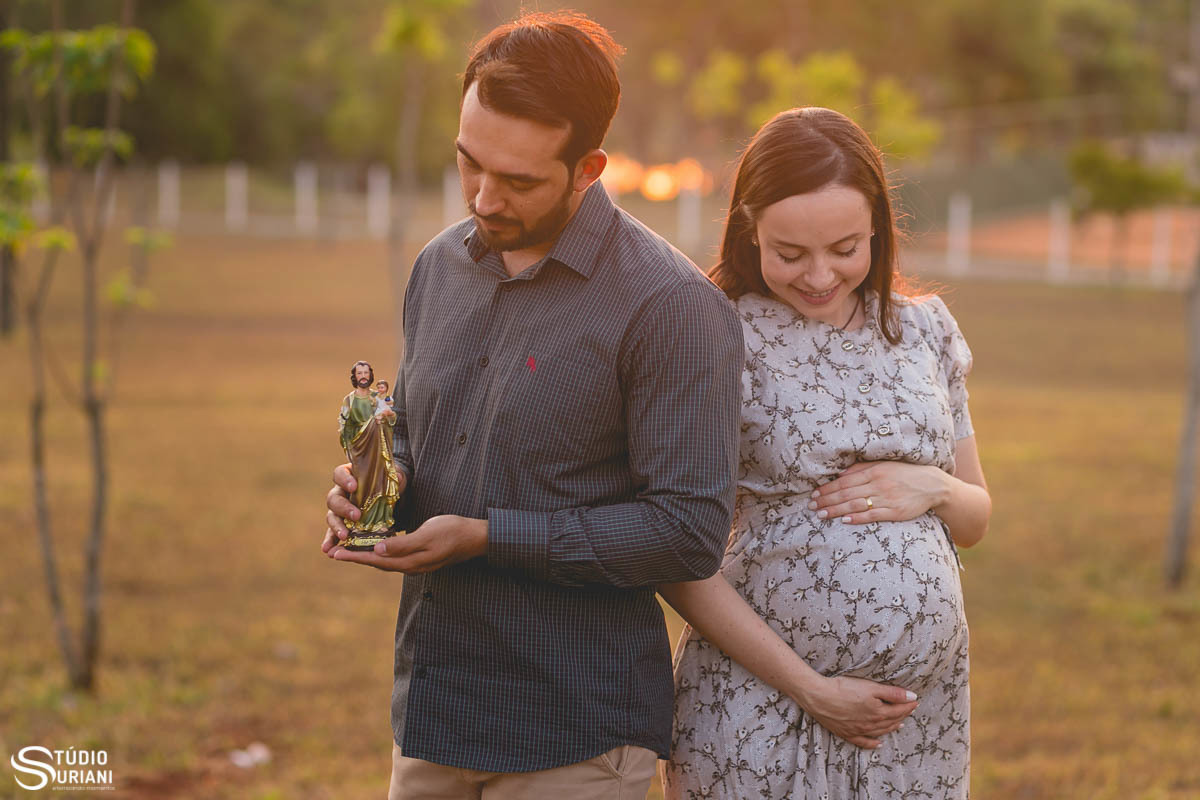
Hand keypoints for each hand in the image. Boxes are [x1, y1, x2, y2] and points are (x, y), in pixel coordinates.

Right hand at [321, 462, 407, 553]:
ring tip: (344, 536)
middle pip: (334, 499)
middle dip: (344, 508)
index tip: (354, 486)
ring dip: (336, 527)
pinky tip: (328, 549)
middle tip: (356, 516)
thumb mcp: (393, 477)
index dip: (344, 480)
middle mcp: (340, 492)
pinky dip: (330, 541)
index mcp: (349, 476)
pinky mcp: (342, 524)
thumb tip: (400, 478)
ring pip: (332, 517)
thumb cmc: (387, 482)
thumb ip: (395, 476)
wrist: (388, 496)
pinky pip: (332, 533)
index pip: (340, 474)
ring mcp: (339, 510)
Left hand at [330, 515, 487, 572]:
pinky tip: (376, 545)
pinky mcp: (421, 558)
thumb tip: (377, 550)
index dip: (355, 556)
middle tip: (335, 552)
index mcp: (410, 562)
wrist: (476, 538)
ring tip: (350, 550)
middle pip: (377, 563)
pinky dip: (381, 552)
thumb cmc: (453, 531)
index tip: (336, 553)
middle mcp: (410, 566)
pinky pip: (394, 557)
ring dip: (367, 556)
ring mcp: (416, 563)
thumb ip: (402, 544)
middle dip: (356, 557)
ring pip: (385, 561)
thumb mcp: (427, 534)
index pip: (376, 560)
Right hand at [800, 675, 918, 748]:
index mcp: (878, 712)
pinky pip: (863, 742)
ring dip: (891, 728)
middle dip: (902, 715)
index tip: (916, 700)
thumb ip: (893, 693)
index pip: (899, 709)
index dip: (908, 705)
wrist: (818, 697)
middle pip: (891, 721)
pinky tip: (878, 743)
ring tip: (899, 724)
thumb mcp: (871, 687)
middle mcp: (870, 725)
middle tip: (909, 710)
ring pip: (880, 732)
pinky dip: (872, 743)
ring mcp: (858, 731)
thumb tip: (912, 697)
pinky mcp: (846, 733)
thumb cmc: (844, 689)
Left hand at [809, 461, 948, 524]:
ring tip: (821, 515)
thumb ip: (861, 469)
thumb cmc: (905, 473)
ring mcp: (887, 499)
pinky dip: (858, 518)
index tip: (814, 495)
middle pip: (847, 493)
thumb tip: (839, 474)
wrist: (933, 485)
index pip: (845, 481)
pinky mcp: (895, 512)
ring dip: (837, 510)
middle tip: (811, 507)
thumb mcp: (884, 465)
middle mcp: (878, 484)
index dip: (828, 488)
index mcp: (874, 471)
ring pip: (856, 505)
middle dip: (827, 500)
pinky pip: (873, 516)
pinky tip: (844, 521)